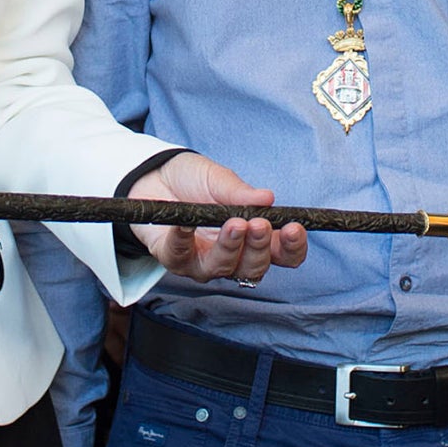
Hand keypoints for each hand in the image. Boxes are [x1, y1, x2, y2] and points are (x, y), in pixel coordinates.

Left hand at [126, 152, 307, 283]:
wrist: (153, 178)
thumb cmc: (193, 182)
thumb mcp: (218, 178)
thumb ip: (239, 192)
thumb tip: (267, 197)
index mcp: (252, 237)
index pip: (282, 254)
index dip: (292, 247)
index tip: (294, 228)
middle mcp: (232, 257)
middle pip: (254, 268)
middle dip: (259, 248)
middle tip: (259, 225)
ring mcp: (203, 262)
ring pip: (222, 268)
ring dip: (230, 247)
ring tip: (233, 224)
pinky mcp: (173, 259)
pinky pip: (180, 255)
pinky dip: (184, 239)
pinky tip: (186, 224)